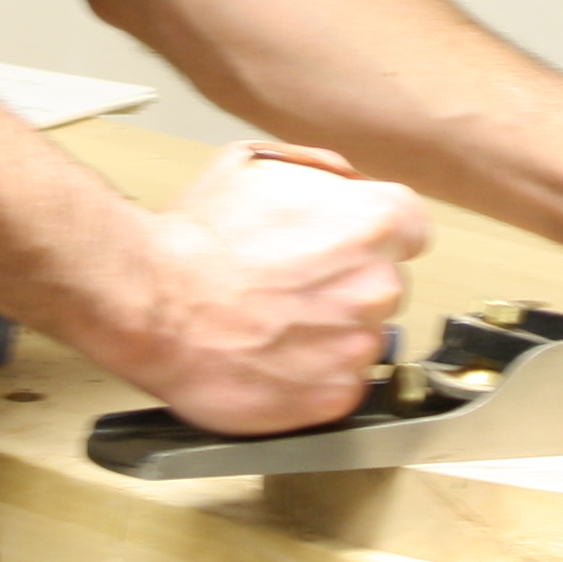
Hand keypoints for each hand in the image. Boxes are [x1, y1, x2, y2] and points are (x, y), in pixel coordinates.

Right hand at [109, 139, 428, 434]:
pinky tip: (274, 358)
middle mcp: (377, 284)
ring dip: (331, 333)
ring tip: (274, 324)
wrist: (153, 302)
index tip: (343, 247)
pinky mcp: (335, 396)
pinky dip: (314, 378)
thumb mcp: (253, 165)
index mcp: (372, 221)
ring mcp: (358, 344)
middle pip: (385, 284)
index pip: (410, 228)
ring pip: (364, 337)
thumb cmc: (195, 239)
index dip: (371, 235)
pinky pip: (343, 385)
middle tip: (292, 286)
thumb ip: (316, 169)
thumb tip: (346, 183)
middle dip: (347, 284)